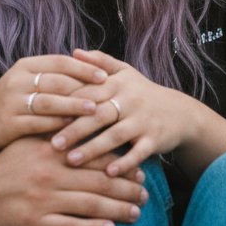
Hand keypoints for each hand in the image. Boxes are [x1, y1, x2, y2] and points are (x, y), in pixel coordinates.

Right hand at [0, 54, 107, 159]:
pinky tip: (72, 127)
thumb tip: (96, 70)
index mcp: (26, 65)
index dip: (83, 67)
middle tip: (106, 93)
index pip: (60, 62)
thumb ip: (56, 77)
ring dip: (72, 105)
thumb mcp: (32, 82)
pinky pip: (36, 122)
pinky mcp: (7, 122)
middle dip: (82, 87)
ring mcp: (11, 101)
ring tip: (94, 109)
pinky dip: (55, 124)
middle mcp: (17, 80)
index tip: (105, 75)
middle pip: (56, 81)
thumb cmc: (18, 101)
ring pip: (48, 101)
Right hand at [0, 135, 147, 225]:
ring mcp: (44, 200)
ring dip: (117, 210)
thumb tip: (86, 117)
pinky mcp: (36, 224)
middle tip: (146, 193)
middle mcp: (51, 174)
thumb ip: (56, 130)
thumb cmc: (6, 165)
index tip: (139, 169)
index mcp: (52, 151)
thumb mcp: (29, 140)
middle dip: (126, 188)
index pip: (94, 155)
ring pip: (90, 205)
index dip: (121, 163)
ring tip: (136, 213)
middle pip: (99, 181)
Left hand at [50, 49, 192, 175]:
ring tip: (71, 160)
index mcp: (118, 83)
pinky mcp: (155, 138)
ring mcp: (143, 120)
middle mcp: (130, 100)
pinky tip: (108, 173)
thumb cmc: (143, 93)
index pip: (89, 92)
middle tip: (52, 144)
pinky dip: (125, 162)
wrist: (179, 112)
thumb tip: (74, 52)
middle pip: (99, 114)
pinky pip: (138, 152)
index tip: (46, 115)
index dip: (67, 103)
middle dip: (75, 129)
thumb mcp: (125, 72)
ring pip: (115, 135)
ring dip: (93, 148)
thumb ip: (100, 61)